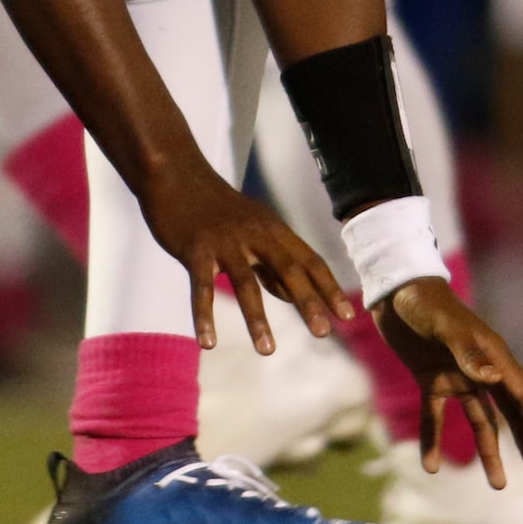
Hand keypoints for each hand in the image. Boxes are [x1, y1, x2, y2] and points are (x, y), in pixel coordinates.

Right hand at [142, 159, 352, 352]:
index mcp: (270, 228)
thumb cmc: (213, 205)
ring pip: (244, 283)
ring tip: (268, 350)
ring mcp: (223, 241)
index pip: (308, 259)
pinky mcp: (194, 249)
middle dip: (307, 302)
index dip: (328, 287)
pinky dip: (204, 316)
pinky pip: (201, 287)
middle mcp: (252, 233)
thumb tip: (294, 296)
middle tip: (323, 333)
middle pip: (287, 269)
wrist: (173, 173)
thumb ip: (271, 259)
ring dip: (257, 319)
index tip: (348, 314)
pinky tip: (208, 343)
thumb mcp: (249, 226)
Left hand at [373, 276, 522, 488]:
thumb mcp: (444, 325)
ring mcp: (456, 376)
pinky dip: (434, 440)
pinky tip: (431, 466)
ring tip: (498, 484)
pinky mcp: (431, 379)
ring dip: (488, 451)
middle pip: (509, 413)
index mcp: (491, 355)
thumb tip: (495, 379)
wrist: (392, 289)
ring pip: (480, 421)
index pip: (520, 395)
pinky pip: (436, 416)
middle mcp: (480, 369)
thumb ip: (467, 352)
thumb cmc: (423, 301)